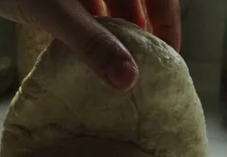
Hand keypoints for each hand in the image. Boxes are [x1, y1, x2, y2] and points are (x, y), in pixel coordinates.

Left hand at [0, 0, 180, 90]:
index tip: (170, 55)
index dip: (167, 21)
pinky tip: (86, 54)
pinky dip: (89, 29)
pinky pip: (84, 7)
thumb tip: (128, 79)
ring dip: (114, 33)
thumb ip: (92, 44)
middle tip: (144, 68)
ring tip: (118, 68)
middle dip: (141, 31)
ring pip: (108, 3)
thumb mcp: (55, 12)